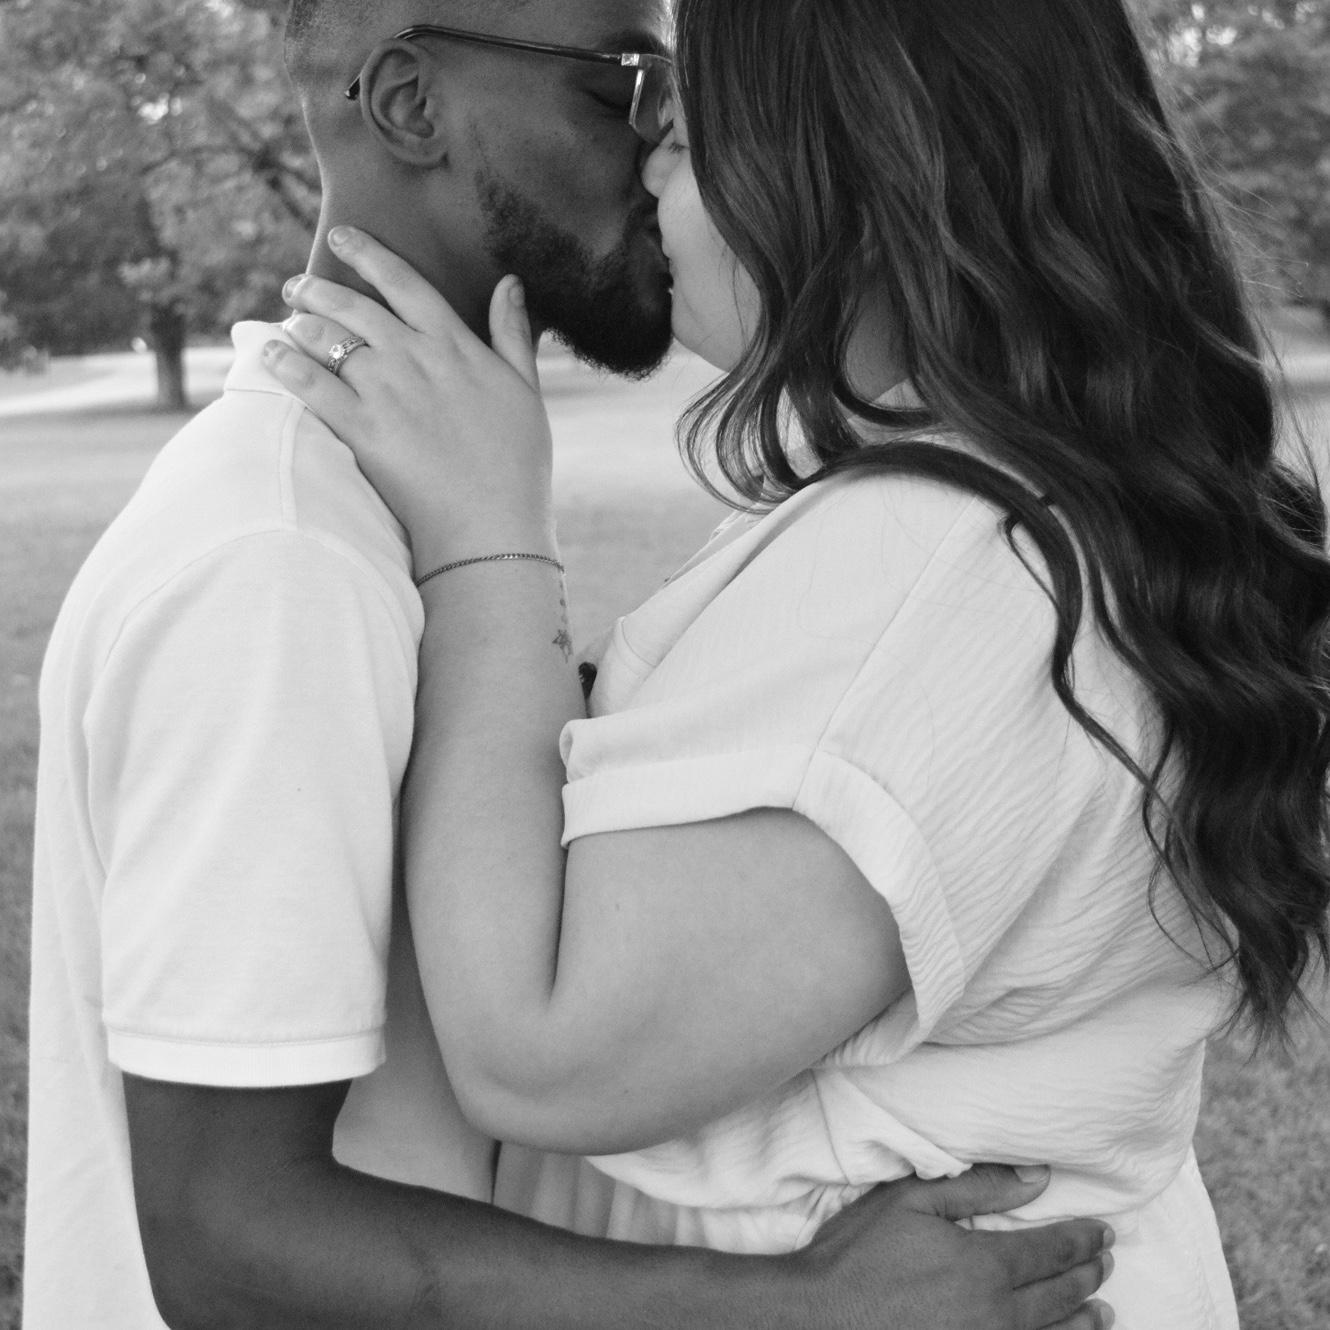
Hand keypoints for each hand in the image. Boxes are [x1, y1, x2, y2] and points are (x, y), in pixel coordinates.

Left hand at [265, 226, 555, 571]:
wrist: (492, 522)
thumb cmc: (518, 463)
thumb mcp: (526, 391)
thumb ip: (512, 334)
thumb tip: (509, 283)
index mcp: (455, 345)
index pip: (404, 283)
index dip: (368, 254)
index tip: (341, 238)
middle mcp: (414, 357)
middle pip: (354, 306)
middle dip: (318, 289)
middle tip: (295, 286)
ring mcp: (385, 391)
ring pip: (327, 339)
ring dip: (300, 323)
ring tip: (285, 321)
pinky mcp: (361, 428)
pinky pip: (311, 385)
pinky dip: (285, 364)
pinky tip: (270, 354)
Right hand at [791, 1165, 1113, 1329]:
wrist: (820, 1317)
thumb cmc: (860, 1253)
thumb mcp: (911, 1202)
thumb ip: (977, 1187)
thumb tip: (1038, 1178)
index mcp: (984, 1266)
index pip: (1050, 1252)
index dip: (1081, 1242)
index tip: (1103, 1234)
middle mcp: (997, 1314)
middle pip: (1059, 1296)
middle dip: (1087, 1277)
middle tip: (1105, 1264)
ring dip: (1082, 1323)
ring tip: (1102, 1314)